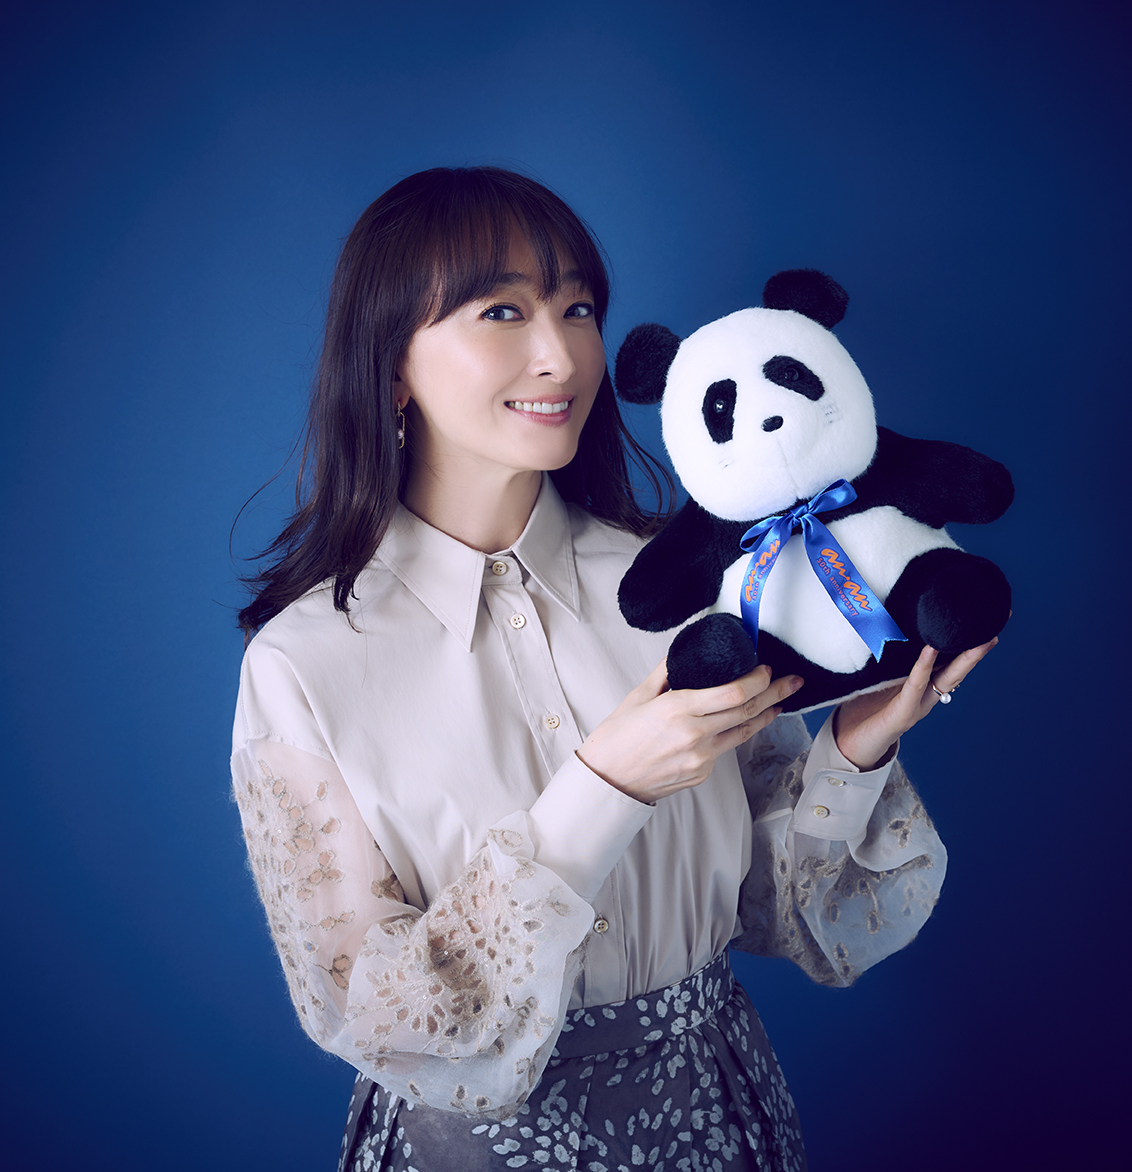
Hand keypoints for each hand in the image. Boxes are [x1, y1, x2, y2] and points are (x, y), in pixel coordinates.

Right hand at [578, 661, 803, 803]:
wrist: (607, 781)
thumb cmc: (617, 737)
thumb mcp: (638, 696)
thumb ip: (666, 673)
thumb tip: (685, 655)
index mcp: (678, 710)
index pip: (733, 692)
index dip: (757, 680)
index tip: (766, 669)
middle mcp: (695, 735)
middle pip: (747, 711)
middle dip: (775, 693)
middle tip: (792, 681)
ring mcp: (701, 758)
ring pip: (743, 732)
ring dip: (765, 715)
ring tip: (779, 702)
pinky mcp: (702, 774)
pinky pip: (724, 749)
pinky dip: (734, 733)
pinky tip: (740, 723)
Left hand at [833, 638, 998, 769]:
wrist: (850, 744)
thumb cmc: (861, 709)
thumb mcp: (878, 677)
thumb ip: (887, 657)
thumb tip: (884, 623)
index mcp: (923, 686)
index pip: (949, 662)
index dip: (965, 644)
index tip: (981, 621)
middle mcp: (926, 696)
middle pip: (958, 669)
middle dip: (978, 650)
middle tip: (995, 628)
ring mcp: (917, 705)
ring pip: (947, 678)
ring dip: (965, 659)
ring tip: (980, 638)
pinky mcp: (902, 713)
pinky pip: (915, 686)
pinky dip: (923, 667)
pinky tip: (930, 649)